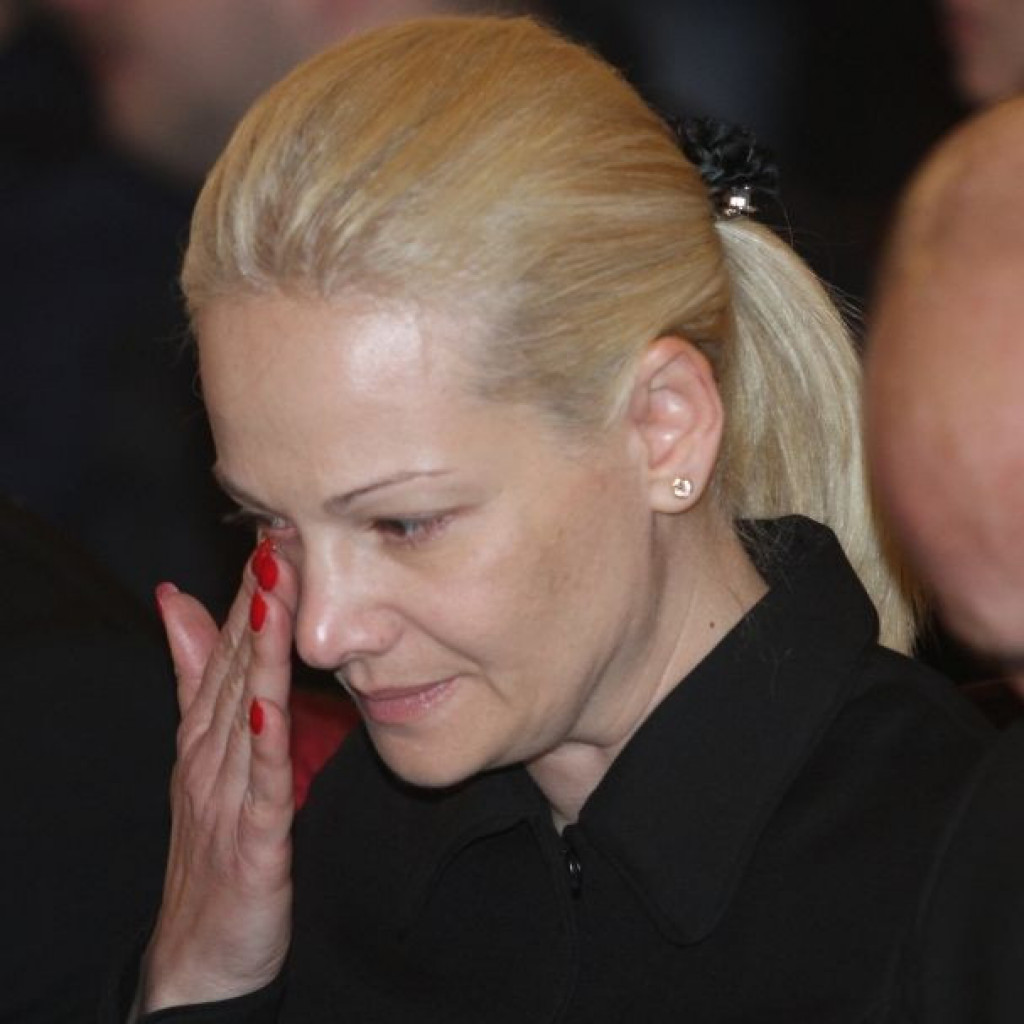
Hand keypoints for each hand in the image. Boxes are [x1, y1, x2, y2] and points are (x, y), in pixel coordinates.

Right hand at [142, 541, 295, 1010]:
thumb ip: (195, 680)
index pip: (229, 648)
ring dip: (261, 651)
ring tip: (274, 593)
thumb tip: (180, 602)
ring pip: (248, 711)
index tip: (271, 531)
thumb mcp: (202, 754)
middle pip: (238, 666)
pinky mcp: (252, 844)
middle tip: (277, 536)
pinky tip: (271, 707)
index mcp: (207, 734)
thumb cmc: (210, 847)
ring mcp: (228, 797)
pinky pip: (262, 788)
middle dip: (257, 599)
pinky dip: (265, 744)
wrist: (201, 955)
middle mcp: (212, 755)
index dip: (248, 589)